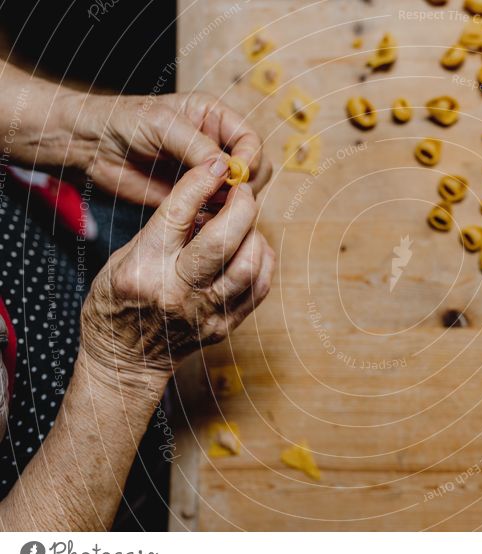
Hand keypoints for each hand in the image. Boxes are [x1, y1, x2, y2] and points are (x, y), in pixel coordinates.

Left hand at [70, 92, 271, 205]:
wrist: (89, 146)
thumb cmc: (122, 121)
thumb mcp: (161, 124)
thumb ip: (196, 146)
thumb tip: (227, 168)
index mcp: (214, 118)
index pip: (250, 140)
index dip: (249, 158)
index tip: (237, 174)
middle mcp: (216, 145)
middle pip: (255, 169)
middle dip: (245, 183)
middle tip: (226, 194)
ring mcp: (207, 174)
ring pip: (240, 194)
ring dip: (232, 203)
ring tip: (210, 206)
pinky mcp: (195, 197)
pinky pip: (218, 211)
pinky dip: (217, 218)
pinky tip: (202, 219)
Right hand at [79, 157, 273, 396]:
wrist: (125, 360)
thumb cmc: (118, 302)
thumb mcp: (126, 257)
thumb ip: (167, 228)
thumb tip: (210, 193)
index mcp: (143, 270)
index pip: (178, 215)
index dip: (202, 182)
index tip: (218, 164)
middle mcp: (176, 293)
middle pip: (223, 241)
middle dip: (241, 207)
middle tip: (242, 191)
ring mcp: (204, 315)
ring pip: (249, 265)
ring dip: (254, 234)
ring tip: (245, 222)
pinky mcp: (224, 327)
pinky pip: (258, 287)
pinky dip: (261, 260)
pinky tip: (251, 248)